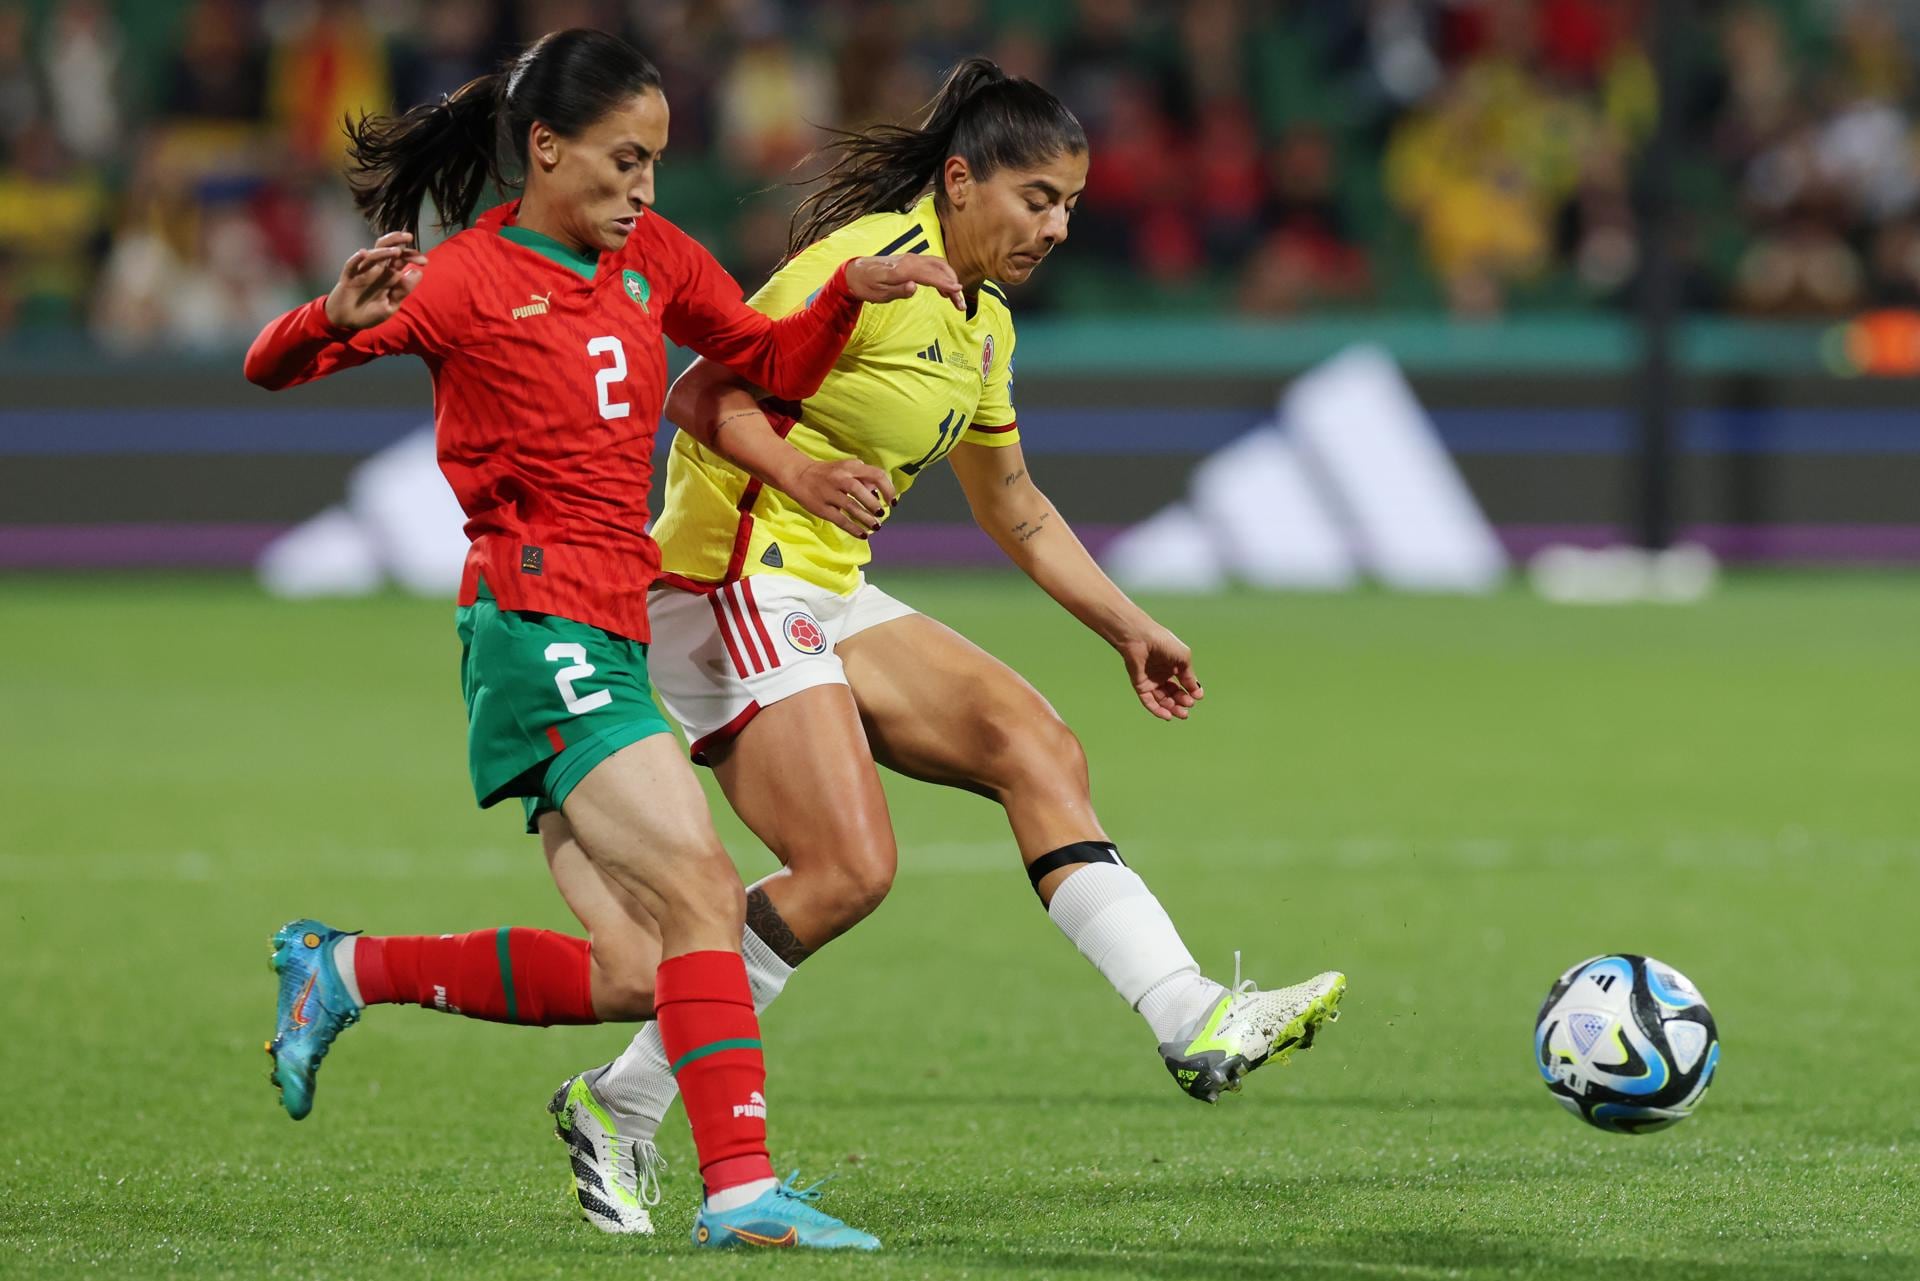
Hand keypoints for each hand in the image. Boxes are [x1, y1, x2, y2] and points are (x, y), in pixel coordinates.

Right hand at [324, 231, 428, 330]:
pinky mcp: (348, 276)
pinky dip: (357, 258)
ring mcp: (363, 271)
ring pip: (373, 255)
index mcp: (390, 276)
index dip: (412, 256)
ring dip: (383, 251)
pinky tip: (363, 253)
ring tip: (395, 251)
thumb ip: (403, 290)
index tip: (424, 261)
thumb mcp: (390, 305)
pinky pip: (352, 264)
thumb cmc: (371, 313)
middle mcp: (377, 270)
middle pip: (388, 250)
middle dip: (398, 241)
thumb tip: (418, 272)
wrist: (348, 322)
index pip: (402, 260)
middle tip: (409, 237)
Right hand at [778, 456, 898, 538]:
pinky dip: (853, 528)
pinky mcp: (822, 508)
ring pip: (852, 506)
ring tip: (876, 526)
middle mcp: (840, 478)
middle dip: (874, 505)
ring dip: (866, 518)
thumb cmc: (828, 473)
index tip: (892, 501)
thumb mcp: (846, 468)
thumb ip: (863, 477)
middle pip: (861, 491)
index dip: (888, 489)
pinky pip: (840, 520)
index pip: (875, 474)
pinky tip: (863, 534)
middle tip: (881, 513)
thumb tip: (879, 493)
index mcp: (850, 467)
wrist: (798, 475)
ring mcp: (830, 493)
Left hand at [843, 253, 964, 310]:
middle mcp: (910, 260)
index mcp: (902, 269)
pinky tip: (944, 290)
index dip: (945, 282)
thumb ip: (898, 290)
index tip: (958, 290)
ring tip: (956, 299)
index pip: (929, 274)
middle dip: (952, 284)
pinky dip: (942, 276)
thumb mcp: (879, 293)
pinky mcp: (912, 261)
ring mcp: (912, 259)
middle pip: (939, 268)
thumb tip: (914, 287)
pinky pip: (932, 265)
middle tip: (960, 304)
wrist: (856, 272)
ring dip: (950, 280)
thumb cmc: (867, 285)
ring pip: (938, 265)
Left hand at [1116, 624, 1204, 720]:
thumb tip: (1197, 692)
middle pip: (1174, 694)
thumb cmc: (1163, 643)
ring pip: (1163, 700)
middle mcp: (1162, 675)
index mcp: (1173, 666)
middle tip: (1189, 705)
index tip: (1197, 697)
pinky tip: (1168, 715)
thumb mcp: (1183, 658)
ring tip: (1182, 713)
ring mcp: (1151, 681)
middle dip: (1182, 702)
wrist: (1140, 639)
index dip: (1191, 691)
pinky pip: (1149, 702)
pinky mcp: (1140, 686)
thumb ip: (1190, 676)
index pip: (1184, 683)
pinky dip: (1158, 710)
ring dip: (1173, 708)